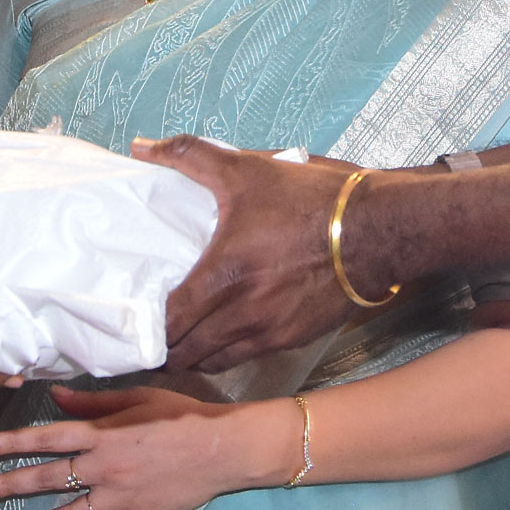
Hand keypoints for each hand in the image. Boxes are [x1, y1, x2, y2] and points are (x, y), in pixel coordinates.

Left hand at [0, 385, 291, 509]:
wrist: (221, 448)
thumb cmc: (181, 415)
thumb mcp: (137, 398)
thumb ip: (94, 402)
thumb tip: (56, 397)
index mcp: (101, 434)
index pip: (47, 438)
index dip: (13, 443)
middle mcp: (103, 467)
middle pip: (49, 478)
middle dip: (12, 486)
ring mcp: (119, 496)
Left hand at [143, 136, 364, 372]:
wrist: (379, 231)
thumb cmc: (311, 201)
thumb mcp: (247, 169)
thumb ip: (189, 155)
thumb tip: (141, 146)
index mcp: (224, 277)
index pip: (169, 324)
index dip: (144, 330)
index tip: (130, 321)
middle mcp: (243, 314)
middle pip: (186, 353)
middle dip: (162, 349)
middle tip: (146, 334)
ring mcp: (270, 332)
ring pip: (215, 363)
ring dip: (192, 356)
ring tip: (178, 339)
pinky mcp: (293, 340)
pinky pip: (246, 358)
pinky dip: (225, 353)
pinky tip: (219, 336)